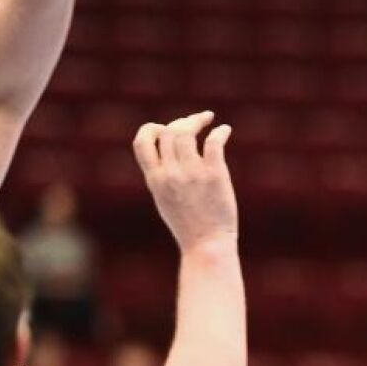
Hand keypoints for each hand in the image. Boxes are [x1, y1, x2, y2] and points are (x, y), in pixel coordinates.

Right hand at [132, 111, 237, 253]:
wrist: (206, 246)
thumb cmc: (189, 226)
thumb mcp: (164, 201)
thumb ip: (162, 177)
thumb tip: (169, 154)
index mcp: (155, 180)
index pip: (141, 143)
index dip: (150, 128)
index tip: (163, 127)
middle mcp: (170, 174)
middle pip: (167, 132)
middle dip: (180, 121)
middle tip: (194, 122)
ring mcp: (192, 174)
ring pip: (186, 132)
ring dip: (196, 120)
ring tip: (207, 120)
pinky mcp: (214, 175)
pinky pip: (213, 142)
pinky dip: (220, 131)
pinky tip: (225, 130)